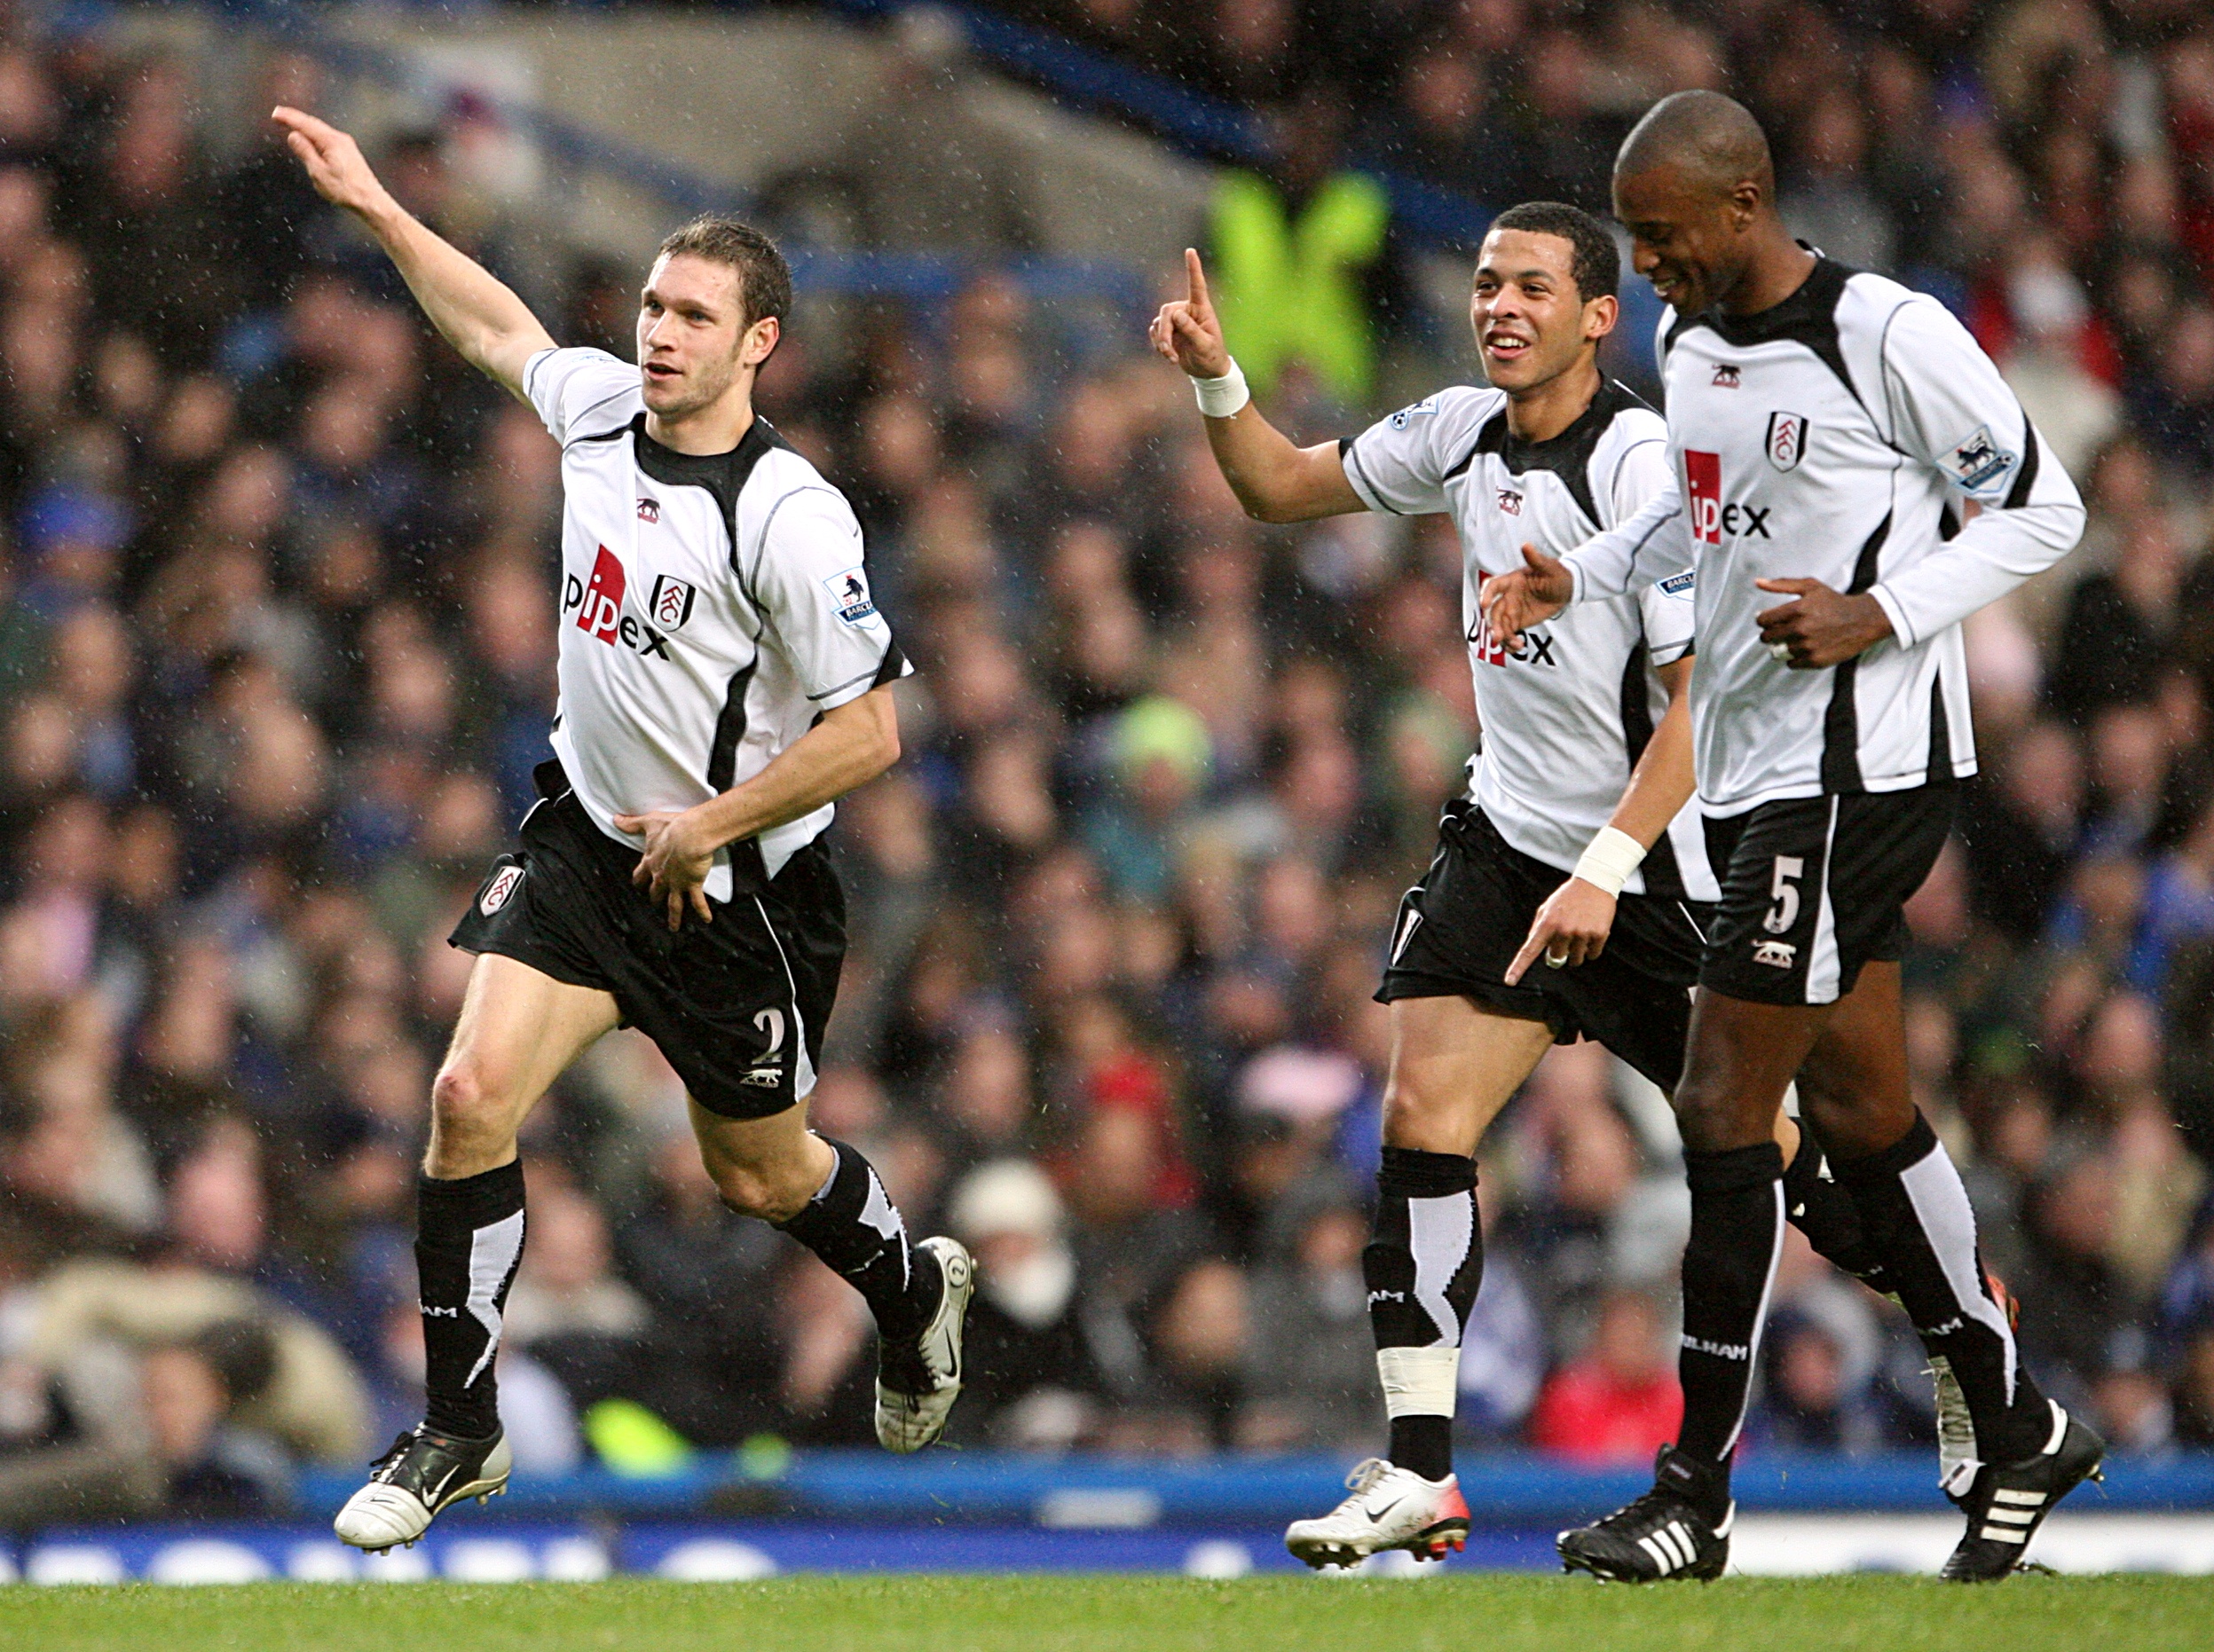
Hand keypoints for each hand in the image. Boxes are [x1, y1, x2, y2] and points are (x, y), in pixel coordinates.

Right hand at [271, 106, 393, 219]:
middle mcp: (341, 139)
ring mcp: (347, 145)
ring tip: (292, 123)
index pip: (305, 124)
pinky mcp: (349, 153)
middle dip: (295, 118)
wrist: (370, 201)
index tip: (276, 113)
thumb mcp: (318, 172)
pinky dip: (315, 135)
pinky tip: (312, 138)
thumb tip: (294, 136)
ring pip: (321, 130)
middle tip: (280, 114)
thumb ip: (305, 151)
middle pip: (313, 124)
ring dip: (305, 126)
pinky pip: (328, 138)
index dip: (289, 118)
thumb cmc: (346, 190)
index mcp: (331, 141)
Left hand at [613, 808, 717, 930]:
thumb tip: (616, 820)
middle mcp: (661, 876)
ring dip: (673, 917)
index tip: (638, 884)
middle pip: (655, 892)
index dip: (639, 880)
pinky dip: (702, 912)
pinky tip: (706, 920)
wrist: (690, 835)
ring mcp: (677, 883)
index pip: (640, 875)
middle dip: (654, 898)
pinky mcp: (692, 884)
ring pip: (673, 904)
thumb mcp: (649, 822)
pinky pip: (697, 902)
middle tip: (655, 902)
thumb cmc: (672, 827)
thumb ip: (632, 823)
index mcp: (651, 862)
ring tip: (673, 926)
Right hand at [1149, 248, 1232, 379]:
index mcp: (1202, 309)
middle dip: (1164, 332)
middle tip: (1167, 351)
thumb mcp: (1205, 346)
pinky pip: (1155, 333)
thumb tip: (1176, 315)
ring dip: (1161, 342)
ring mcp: (1176, 321)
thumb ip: (1191, 330)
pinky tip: (1169, 356)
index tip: (1190, 250)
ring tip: (1171, 357)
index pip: (1197, 285)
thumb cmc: (1212, 356)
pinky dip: (1158, 345)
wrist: (1206, 371)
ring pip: (1159, 324)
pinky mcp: (1168, 331)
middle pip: (1167, 312)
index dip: (1193, 268)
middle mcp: (1188, 311)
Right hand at [1480, 544, 1573, 653]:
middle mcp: (1507, 596)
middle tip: (1498, 636)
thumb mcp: (1548, 567)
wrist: (1565, 589)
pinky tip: (1518, 647)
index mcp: (1511, 581)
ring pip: (1500, 625)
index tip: (1484, 605)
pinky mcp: (1518, 622)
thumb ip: (1536, 559)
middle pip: (1494, 611)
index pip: (1494, 586)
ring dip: (1502, 636)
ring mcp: (1511, 610)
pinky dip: (1510, 642)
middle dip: (1494, 624)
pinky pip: (1509, 634)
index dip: (1486, 594)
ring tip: (1515, 645)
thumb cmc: (1556, 574)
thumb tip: (1526, 545)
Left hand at [1503, 876, 1619, 985]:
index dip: (1518, 967)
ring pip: (1576, 959)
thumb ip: (1538, 928)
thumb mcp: (1546, 908)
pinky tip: (1592, 932)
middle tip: (1567, 935)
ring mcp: (1581, 933)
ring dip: (1578, 951)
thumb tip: (1534, 949)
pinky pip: (1593, 954)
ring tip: (1581, 931)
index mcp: (1547, 924)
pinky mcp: (1598, 934)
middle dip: (1561, 951)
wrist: (1594, 883)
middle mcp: (1563, 930)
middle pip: (1558, 957)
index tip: (1509, 981)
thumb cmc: (1567, 897)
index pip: (1529, 950)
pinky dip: (1592, 949)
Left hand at [1753, 578, 1892, 668]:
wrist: (1863, 619)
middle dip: (1771, 634)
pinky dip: (1795, 658)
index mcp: (1797, 609)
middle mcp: (1801, 628)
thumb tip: (1758, 582)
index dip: (1764, 621)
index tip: (1770, 621)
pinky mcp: (1815, 660)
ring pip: (1778, 651)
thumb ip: (1782, 584)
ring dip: (1784, 646)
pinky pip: (1791, 663)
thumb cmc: (1836, 602)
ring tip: (1798, 638)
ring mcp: (1807, 646)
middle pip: (1767, 638)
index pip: (1763, 621)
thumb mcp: (1810, 587)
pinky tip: (1805, 648)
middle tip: (1782, 631)